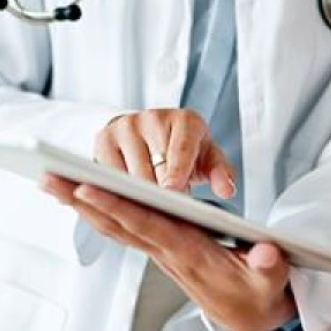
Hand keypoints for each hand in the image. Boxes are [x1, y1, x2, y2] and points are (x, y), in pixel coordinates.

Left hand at [43, 178, 294, 330]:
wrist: (249, 315)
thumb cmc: (260, 293)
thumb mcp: (272, 283)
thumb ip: (270, 267)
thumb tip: (266, 252)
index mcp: (190, 255)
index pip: (148, 227)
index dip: (117, 208)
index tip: (87, 188)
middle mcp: (167, 252)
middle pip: (117, 223)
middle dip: (82, 201)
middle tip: (47, 178)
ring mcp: (159, 250)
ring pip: (113, 225)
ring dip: (80, 205)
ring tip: (49, 181)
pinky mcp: (160, 247)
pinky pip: (122, 227)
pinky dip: (97, 210)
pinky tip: (76, 195)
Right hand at [95, 108, 234, 195]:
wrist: (153, 133)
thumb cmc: (185, 150)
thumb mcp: (209, 159)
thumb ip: (222, 174)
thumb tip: (226, 190)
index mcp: (185, 121)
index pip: (181, 148)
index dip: (177, 171)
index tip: (172, 191)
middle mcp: (153, 118)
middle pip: (153, 165)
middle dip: (158, 193)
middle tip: (166, 212)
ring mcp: (125, 127)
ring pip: (128, 173)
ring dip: (137, 195)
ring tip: (148, 207)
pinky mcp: (103, 139)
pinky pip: (107, 174)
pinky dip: (117, 191)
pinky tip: (127, 200)